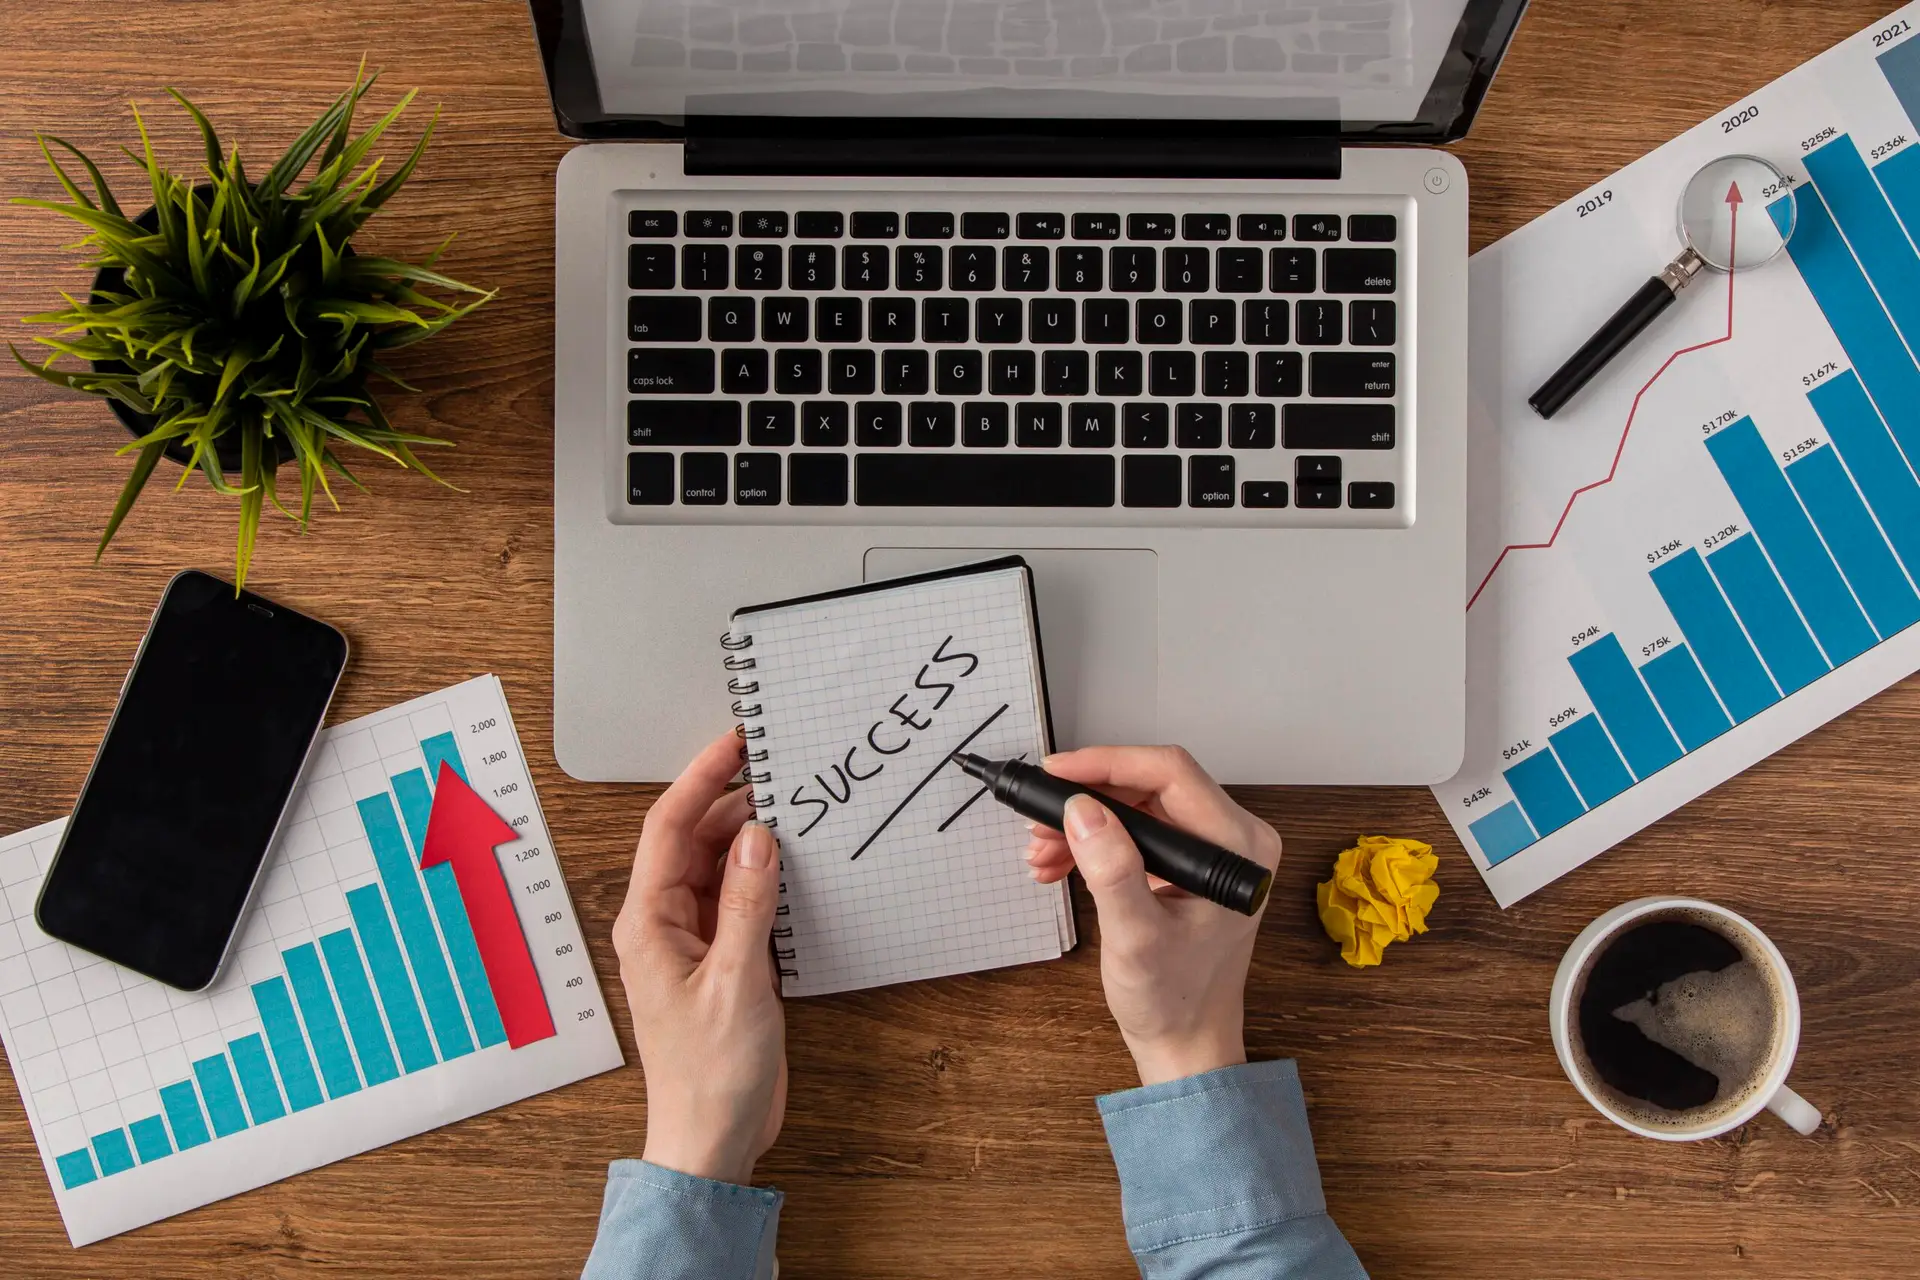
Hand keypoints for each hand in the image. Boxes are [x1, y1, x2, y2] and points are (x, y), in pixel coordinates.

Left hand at [613, 730, 786, 1184]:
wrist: (711, 1139)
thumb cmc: (708, 1076)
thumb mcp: (736, 982)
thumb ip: (746, 905)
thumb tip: (756, 837)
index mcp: (648, 922)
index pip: (668, 828)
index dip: (700, 778)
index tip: (734, 742)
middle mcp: (664, 923)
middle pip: (693, 839)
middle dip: (731, 800)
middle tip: (778, 767)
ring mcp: (692, 940)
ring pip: (718, 865)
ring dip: (749, 837)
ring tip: (791, 805)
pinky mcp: (721, 959)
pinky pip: (738, 898)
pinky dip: (762, 875)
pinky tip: (792, 863)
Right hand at [1026, 746, 1281, 1086]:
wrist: (1185, 1043)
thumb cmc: (1174, 1000)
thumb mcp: (1136, 938)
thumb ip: (1112, 872)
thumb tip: (1081, 811)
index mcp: (1238, 847)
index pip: (1170, 773)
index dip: (1107, 764)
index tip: (1056, 774)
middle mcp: (1232, 839)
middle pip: (1149, 786)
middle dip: (1087, 800)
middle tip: (1038, 820)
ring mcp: (1210, 850)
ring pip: (1136, 807)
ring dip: (1083, 824)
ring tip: (1040, 852)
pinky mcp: (1187, 864)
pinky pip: (1135, 832)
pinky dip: (1094, 842)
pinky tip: (1057, 863)